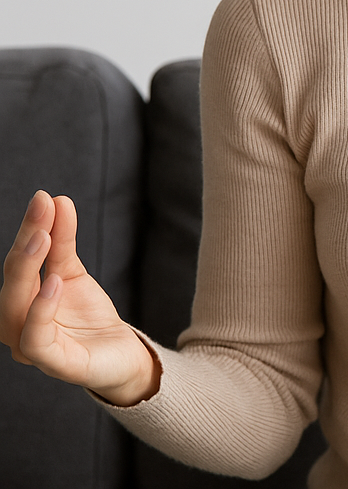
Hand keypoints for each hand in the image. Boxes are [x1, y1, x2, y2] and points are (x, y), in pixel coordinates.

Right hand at [0, 190, 159, 405]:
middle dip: (26, 244)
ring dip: (28, 271)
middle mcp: (17, 325)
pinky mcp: (55, 364)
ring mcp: (32, 348)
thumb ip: (63, 241)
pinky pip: (36, 341)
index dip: (29, 229)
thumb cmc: (88, 316)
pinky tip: (54, 283)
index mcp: (19, 302)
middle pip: (13, 283)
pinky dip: (40, 311)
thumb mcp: (74, 272)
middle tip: (42, 210)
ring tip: (44, 239)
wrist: (120, 353)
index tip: (44, 197)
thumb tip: (56, 200)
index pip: (17, 263)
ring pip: (14, 311)